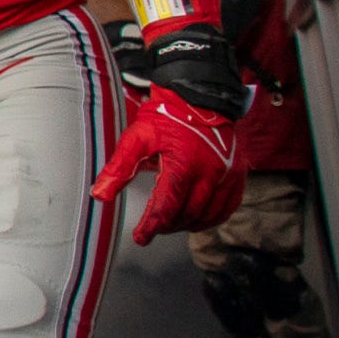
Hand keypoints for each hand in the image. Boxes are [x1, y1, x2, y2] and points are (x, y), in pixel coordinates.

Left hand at [92, 92, 247, 244]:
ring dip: (186, 224)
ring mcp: (228, 175)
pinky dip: (210, 219)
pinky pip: (227, 209)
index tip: (140, 238)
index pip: (166, 207)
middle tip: (153, 226)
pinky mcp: (238, 176)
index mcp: (184, 164)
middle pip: (187, 214)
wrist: (199, 100)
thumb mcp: (137, 138)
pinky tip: (194, 218)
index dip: (151, 226)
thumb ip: (119, 167)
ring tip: (170, 222)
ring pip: (207, 215)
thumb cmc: (166, 118)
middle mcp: (210, 172)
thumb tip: (100, 195)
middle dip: (167, 225)